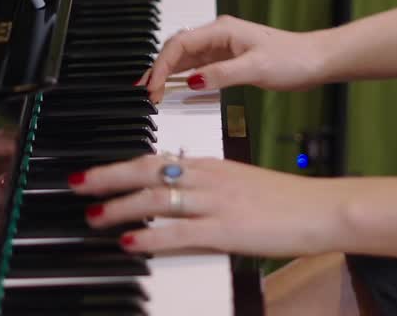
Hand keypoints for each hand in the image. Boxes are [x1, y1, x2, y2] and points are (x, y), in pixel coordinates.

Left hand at [70, 154, 343, 258]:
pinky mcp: (225, 230)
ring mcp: (215, 203)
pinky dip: (149, 235)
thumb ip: (205, 185)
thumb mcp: (238, 182)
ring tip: (93, 215)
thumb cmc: (284, 200)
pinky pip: (178, 232)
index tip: (93, 171)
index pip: (154, 157)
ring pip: (156, 197)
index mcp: (209, 165)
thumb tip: (174, 192)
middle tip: (76, 183)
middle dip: (106, 176)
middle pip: (146, 170)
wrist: (320, 208)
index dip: (119, 164)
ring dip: (119, 206)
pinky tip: (129, 240)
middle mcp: (207, 178)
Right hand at [140, 15, 331, 101]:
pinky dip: (183, 77)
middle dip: (157, 69)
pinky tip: (175, 87)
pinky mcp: (229, 59)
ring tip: (152, 92)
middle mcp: (219, 35)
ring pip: (185, 58)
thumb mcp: (255, 69)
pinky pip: (198, 66)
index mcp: (222, 30)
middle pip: (177, 49)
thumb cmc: (293, 58)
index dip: (160, 66)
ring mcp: (223, 47)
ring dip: (167, 73)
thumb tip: (191, 82)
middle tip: (144, 93)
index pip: (179, 44)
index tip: (151, 87)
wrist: (316, 60)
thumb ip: (221, 75)